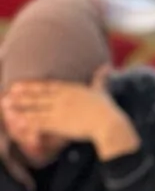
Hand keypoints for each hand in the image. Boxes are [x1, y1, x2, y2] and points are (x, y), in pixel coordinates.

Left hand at [2, 66, 140, 159]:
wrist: (108, 124)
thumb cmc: (107, 108)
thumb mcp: (102, 90)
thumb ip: (100, 78)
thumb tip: (107, 66)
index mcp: (69, 89)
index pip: (46, 86)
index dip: (30, 85)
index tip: (18, 84)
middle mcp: (60, 98)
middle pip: (36, 96)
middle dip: (20, 95)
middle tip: (6, 93)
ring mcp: (57, 111)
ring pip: (34, 108)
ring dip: (19, 107)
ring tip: (5, 106)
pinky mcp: (58, 124)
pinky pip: (39, 122)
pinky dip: (27, 122)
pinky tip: (17, 121)